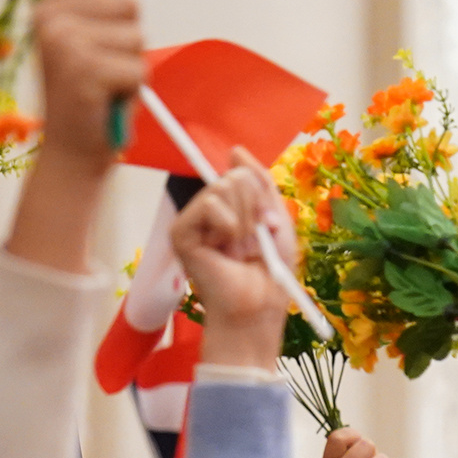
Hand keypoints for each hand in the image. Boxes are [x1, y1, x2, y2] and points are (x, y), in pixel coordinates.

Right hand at [27, 0, 144, 179]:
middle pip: (128, 1)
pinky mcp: (84, 71)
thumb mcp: (89, 38)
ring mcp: (63, 43)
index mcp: (47, 5)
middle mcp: (48, 18)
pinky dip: (132, 91)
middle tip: (105, 69)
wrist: (71, 155)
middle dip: (130, 39)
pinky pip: (138, 69)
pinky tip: (106, 103)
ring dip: (132, 66)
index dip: (117, 1)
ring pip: (137, 36)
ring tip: (105, 87)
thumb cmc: (88, 97)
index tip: (100, 36)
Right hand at [174, 149, 292, 368]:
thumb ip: (261, 183)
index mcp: (232, 210)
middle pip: (235, 178)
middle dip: (254, 210)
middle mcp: (210, 212)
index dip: (255, 190)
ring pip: (223, 188)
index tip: (265, 223)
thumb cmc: (270, 273)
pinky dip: (226, 225)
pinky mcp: (181, 232)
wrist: (257, 306)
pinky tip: (225, 248)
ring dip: (243, 221)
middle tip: (253, 243)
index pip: (240, 176)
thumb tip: (235, 151)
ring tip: (240, 249)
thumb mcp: (277, 221)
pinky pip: (208, 204)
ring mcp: (193, 221)